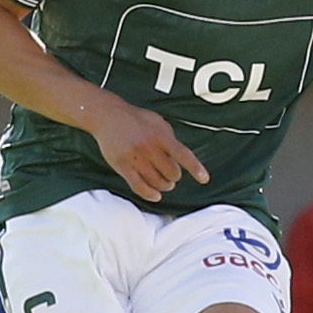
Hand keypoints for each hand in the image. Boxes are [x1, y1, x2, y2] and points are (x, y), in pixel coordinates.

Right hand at [88, 96, 207, 203]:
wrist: (108, 116)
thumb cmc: (136, 120)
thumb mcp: (158, 122)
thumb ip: (170, 138)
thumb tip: (181, 158)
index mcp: (160, 135)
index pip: (182, 154)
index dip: (195, 168)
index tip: (204, 179)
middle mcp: (149, 147)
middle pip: (171, 173)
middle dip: (174, 176)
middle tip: (172, 175)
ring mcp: (135, 157)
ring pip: (157, 182)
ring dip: (164, 186)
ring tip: (165, 184)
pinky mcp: (122, 166)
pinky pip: (139, 187)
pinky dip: (150, 194)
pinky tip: (156, 196)